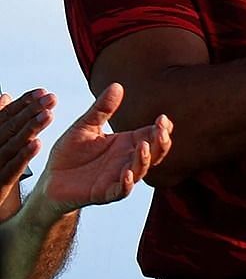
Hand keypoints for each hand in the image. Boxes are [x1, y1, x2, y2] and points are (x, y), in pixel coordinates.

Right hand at [0, 89, 55, 210]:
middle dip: (30, 111)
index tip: (42, 91)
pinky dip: (23, 156)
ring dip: (29, 129)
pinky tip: (37, 144)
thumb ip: (0, 121)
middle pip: (9, 127)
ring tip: (49, 115)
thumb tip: (6, 96)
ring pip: (10, 145)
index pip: (5, 117)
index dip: (23, 103)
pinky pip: (10, 169)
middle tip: (52, 98)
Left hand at [40, 84, 172, 210]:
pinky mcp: (105, 193)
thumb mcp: (84, 126)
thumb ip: (101, 109)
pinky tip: (127, 173)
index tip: (163, 118)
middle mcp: (127, 160)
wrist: (50, 179)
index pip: (151, 135)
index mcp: (126, 144)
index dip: (161, 129)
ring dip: (145, 159)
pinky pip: (121, 190)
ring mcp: (118, 177)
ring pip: (141, 170)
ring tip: (143, 146)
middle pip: (155, 153)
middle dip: (161, 142)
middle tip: (161, 130)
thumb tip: (117, 85)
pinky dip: (127, 183)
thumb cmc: (69, 153)